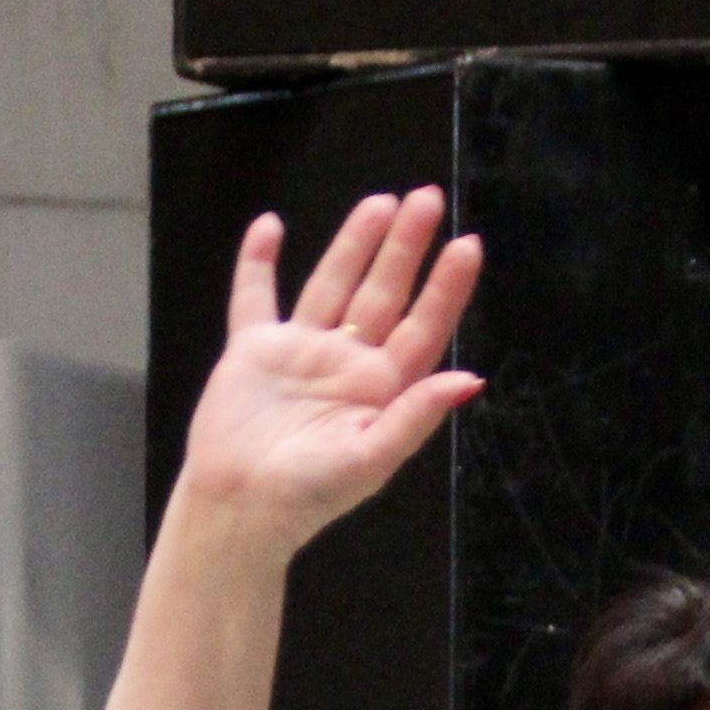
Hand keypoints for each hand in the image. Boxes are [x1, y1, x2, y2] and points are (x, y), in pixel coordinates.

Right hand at [166, 189, 485, 559]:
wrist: (239, 510)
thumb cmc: (308, 495)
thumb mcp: (371, 461)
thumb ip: (417, 416)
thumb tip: (470, 378)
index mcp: (380, 389)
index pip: (422, 327)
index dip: (445, 287)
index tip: (468, 244)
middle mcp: (345, 363)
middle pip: (383, 293)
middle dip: (405, 247)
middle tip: (428, 199)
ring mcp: (299, 352)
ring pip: (332, 284)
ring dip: (354, 243)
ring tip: (381, 202)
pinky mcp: (252, 351)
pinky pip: (255, 297)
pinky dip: (258, 262)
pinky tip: (270, 227)